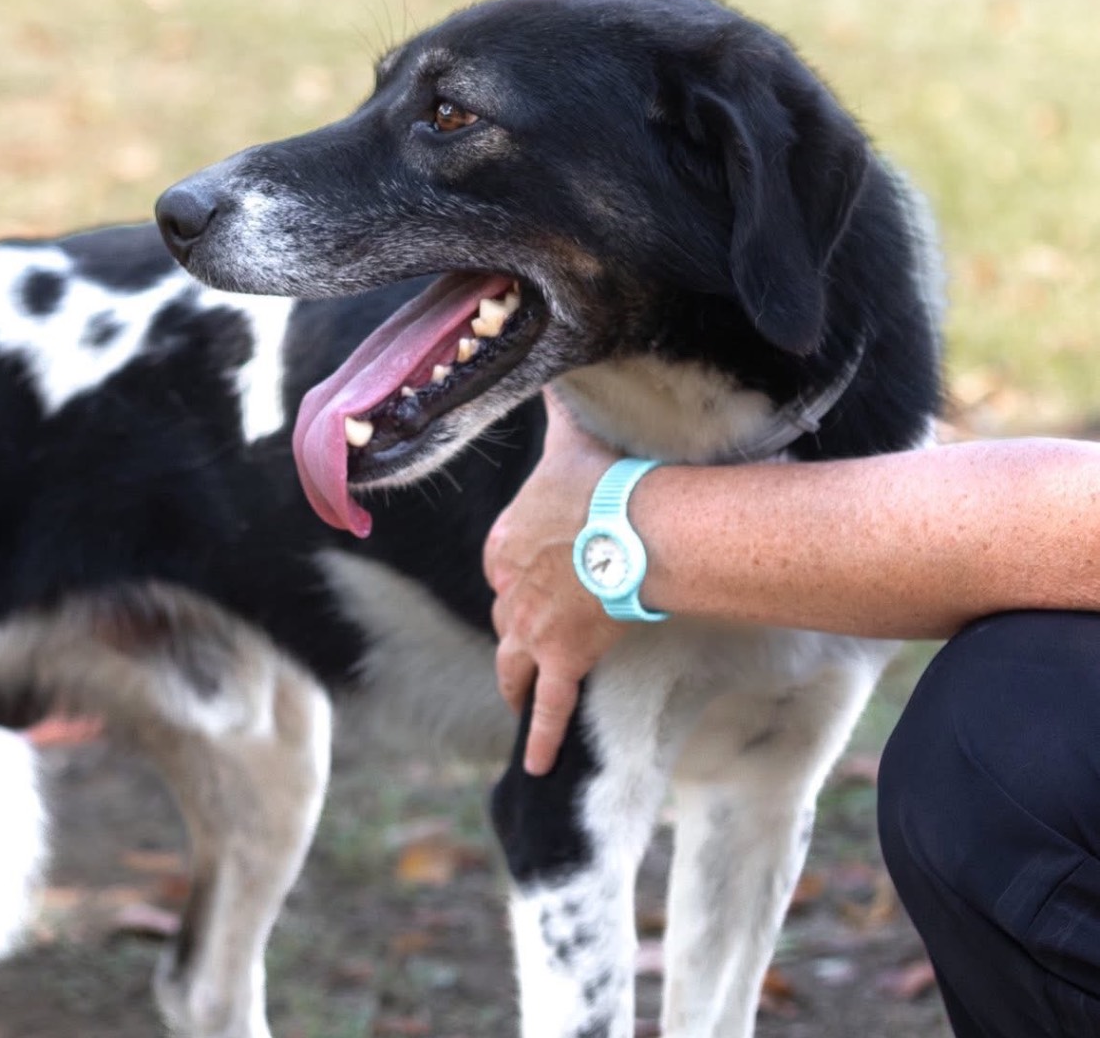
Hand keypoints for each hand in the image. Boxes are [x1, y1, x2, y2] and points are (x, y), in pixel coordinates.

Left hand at [483, 389, 626, 774]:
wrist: (631, 525)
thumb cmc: (604, 477)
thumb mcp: (570, 434)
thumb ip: (557, 400)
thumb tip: (554, 364)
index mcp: (507, 538)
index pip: (500, 562)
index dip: (514, 570)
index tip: (524, 575)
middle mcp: (511, 587)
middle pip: (506, 613)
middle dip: (515, 622)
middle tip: (524, 634)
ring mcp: (534, 627)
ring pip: (513, 661)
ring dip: (513, 677)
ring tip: (512, 695)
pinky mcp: (561, 659)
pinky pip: (549, 706)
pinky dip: (539, 735)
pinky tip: (533, 766)